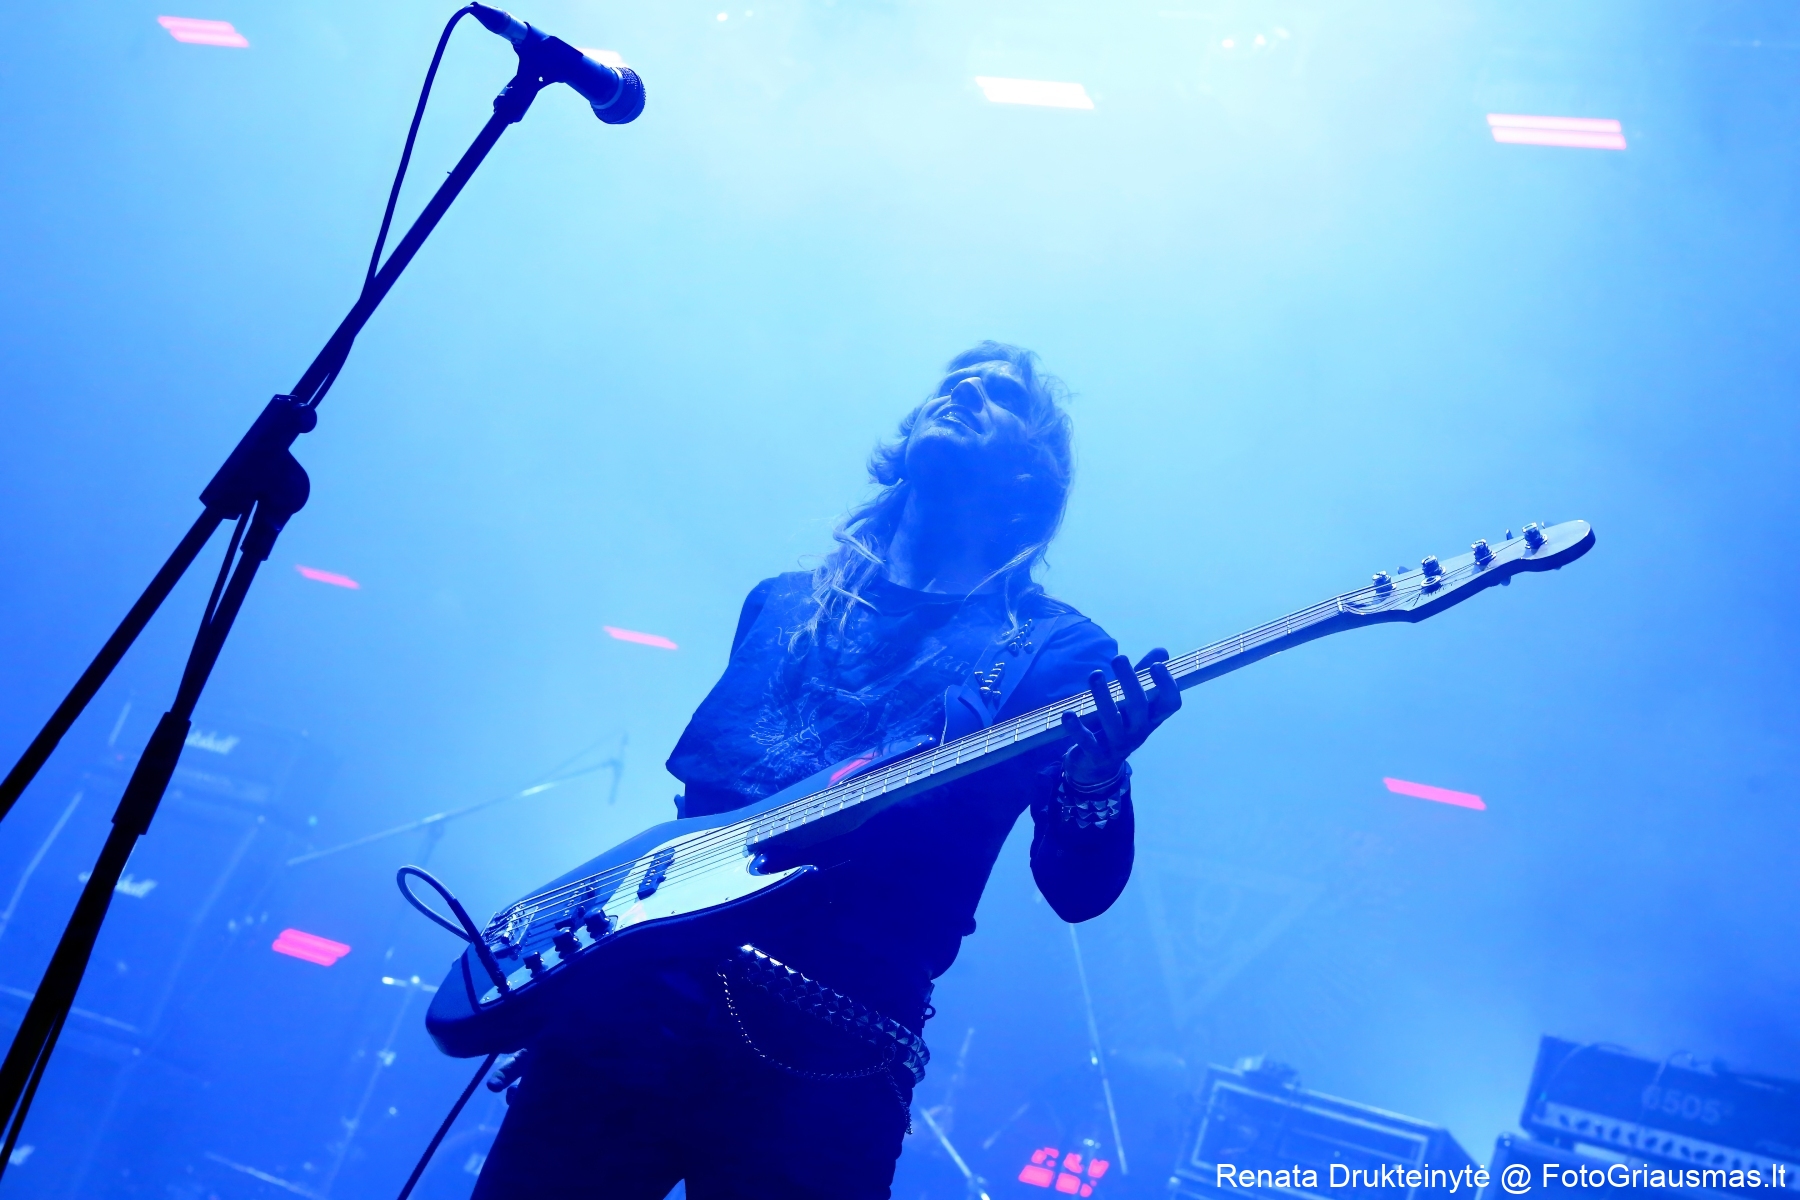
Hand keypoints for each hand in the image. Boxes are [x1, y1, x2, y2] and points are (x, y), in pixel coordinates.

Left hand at [1059, 649, 1181, 785]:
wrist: (1098, 766)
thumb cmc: (1119, 725)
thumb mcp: (1133, 704)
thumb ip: (1144, 677)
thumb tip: (1161, 652)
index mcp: (1150, 719)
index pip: (1169, 705)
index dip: (1167, 686)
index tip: (1157, 665)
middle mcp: (1138, 732)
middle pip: (1139, 707)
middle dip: (1130, 681)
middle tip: (1119, 658)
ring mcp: (1117, 745)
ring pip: (1112, 721)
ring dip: (1103, 697)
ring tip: (1095, 675)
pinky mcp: (1096, 755)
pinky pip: (1086, 741)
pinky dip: (1076, 728)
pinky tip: (1069, 713)